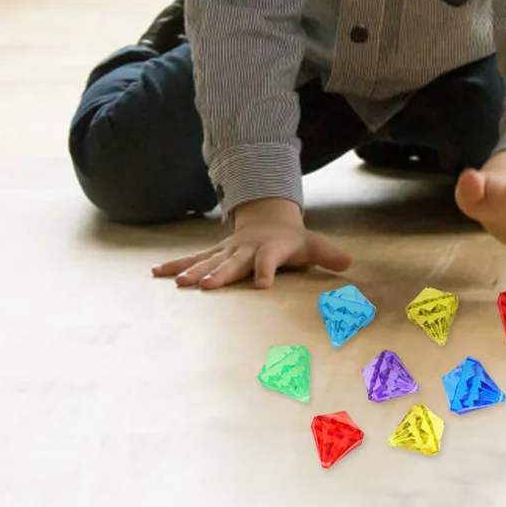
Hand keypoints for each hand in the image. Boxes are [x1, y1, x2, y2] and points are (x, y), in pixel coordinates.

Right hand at [151, 197, 351, 289]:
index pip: (269, 261)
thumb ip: (329, 254)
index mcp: (270, 249)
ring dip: (192, 272)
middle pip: (232, 264)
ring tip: (177, 284)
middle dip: (219, 274)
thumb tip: (350, 262)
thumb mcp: (313, 245)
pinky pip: (192, 260)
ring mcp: (226, 252)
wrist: (268, 219)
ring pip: (207, 262)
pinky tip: (155, 274)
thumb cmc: (292, 240)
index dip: (267, 271)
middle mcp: (245, 250)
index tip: (264, 285)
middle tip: (205, 287)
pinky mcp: (213, 255)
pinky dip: (175, 266)